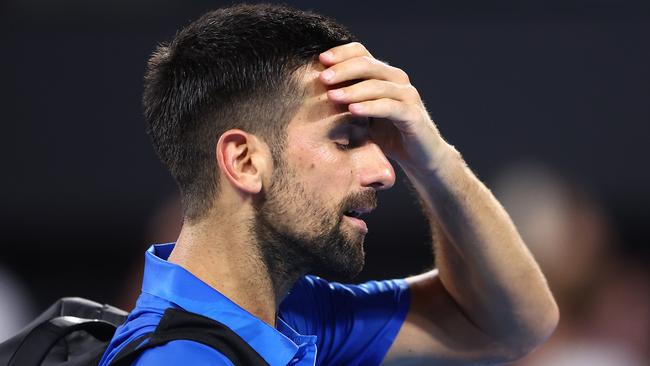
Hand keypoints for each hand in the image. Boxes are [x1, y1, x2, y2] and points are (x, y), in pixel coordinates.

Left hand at [319, 42, 448, 170]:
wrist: (419, 158)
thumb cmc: (387, 135)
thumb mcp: (362, 115)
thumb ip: (346, 100)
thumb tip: (312, 90)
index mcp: (384, 74)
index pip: (361, 53)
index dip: (341, 53)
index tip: (320, 60)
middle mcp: (397, 79)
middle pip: (367, 64)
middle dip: (342, 69)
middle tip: (322, 78)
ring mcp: (407, 96)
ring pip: (377, 85)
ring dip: (352, 90)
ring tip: (332, 96)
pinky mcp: (413, 115)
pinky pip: (389, 107)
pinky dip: (370, 107)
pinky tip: (353, 110)